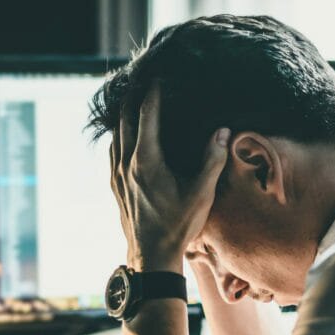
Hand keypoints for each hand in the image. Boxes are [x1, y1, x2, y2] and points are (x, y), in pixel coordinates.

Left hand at [110, 85, 228, 272]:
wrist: (151, 257)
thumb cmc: (178, 225)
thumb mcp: (201, 193)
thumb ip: (212, 160)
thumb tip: (222, 132)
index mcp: (146, 160)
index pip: (147, 115)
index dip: (153, 93)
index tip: (159, 77)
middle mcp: (127, 164)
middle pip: (124, 119)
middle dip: (134, 98)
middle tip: (143, 81)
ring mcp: (117, 175)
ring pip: (115, 135)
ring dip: (124, 116)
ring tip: (133, 103)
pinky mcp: (115, 186)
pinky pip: (113, 151)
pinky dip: (119, 136)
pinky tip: (125, 137)